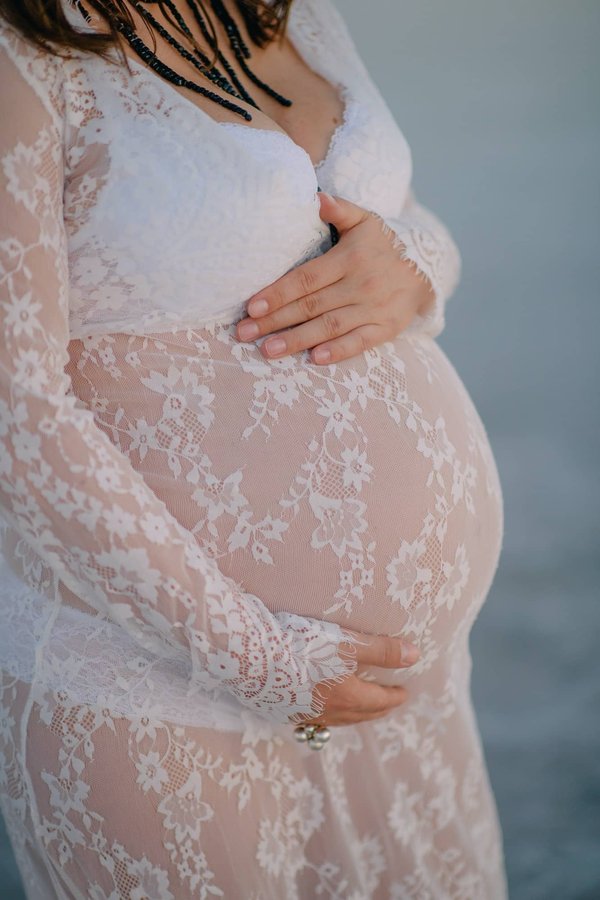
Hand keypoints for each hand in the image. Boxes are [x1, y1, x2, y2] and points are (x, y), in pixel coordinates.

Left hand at [235, 193, 434, 364]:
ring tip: (268, 351)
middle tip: (244, 333)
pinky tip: (314, 359)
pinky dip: (338, 351)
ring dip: (297, 340)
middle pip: (310, 306)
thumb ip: (339, 209)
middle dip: (275, 321)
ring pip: (329, 327)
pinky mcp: (385, 329)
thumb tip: (317, 198)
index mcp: (349, 259)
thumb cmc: (383, 245)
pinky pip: (360, 343)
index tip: (251, 306)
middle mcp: (360, 285)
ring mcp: (373, 309)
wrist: (427, 269)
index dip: (278, 293)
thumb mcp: (365, 221)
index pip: (306, 279)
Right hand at [295, 630, 419, 726]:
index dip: (394, 697)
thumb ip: (382, 651)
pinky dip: (328, 717)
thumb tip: (415, 656)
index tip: (404, 693)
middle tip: (387, 705)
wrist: (253, 657)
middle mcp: (329, 712)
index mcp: (348, 696)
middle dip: (378, 709)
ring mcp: (305, 715)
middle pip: (361, 715)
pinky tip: (322, 712)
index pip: (379, 700)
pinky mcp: (283, 712)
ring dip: (354, 716)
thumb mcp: (348, 642)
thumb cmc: (303, 645)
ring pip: (338, 721)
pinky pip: (314, 721)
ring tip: (360, 711)